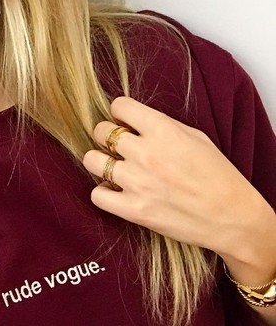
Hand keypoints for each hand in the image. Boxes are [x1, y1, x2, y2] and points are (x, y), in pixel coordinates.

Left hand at [83, 96, 271, 258]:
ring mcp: (138, 182)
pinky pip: (97, 195)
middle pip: (100, 132)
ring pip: (91, 160)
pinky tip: (115, 191)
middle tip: (116, 145)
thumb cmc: (218, 175)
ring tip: (113, 167)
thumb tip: (132, 119)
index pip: (119, 106)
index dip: (119, 112)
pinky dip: (103, 193)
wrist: (234, 219)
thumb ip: (160, 125)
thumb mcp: (194, 136)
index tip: (123, 120)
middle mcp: (146, 153)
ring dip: (99, 162)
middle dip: (106, 136)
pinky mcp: (134, 210)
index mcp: (163, 130)